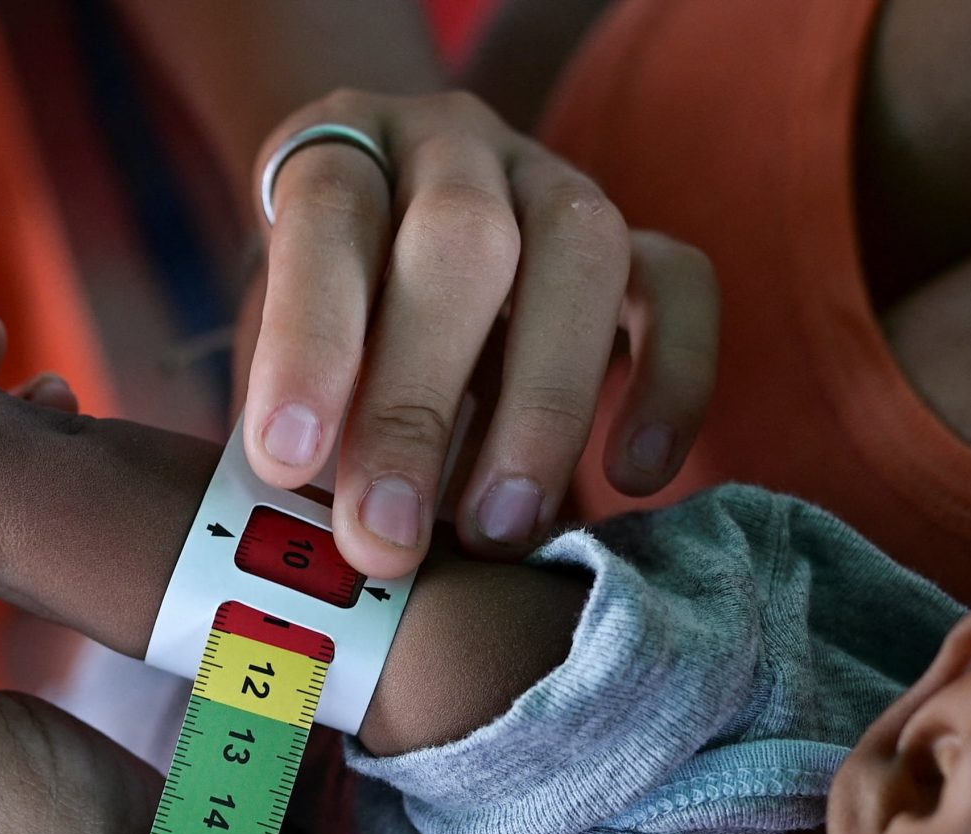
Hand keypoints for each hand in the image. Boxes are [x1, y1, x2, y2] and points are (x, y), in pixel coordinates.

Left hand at [241, 89, 719, 572]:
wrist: (406, 273)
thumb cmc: (332, 334)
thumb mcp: (289, 359)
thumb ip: (304, 423)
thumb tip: (318, 548)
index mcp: (344, 154)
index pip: (330, 217)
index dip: (310, 338)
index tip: (286, 464)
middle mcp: (455, 147)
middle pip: (459, 239)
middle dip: (418, 402)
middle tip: (389, 538)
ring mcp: (557, 182)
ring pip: (581, 253)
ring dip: (543, 406)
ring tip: (501, 531)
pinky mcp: (642, 242)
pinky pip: (683, 286)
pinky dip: (671, 381)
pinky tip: (634, 478)